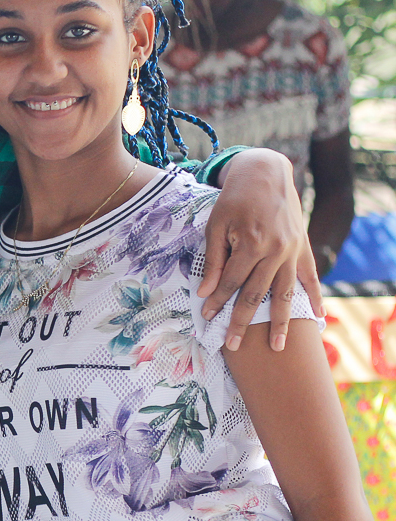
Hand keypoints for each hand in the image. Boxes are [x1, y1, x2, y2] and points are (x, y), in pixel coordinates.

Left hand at [198, 147, 322, 351]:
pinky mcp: (302, 248)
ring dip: (281, 322)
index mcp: (251, 244)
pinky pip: (309, 278)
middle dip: (243, 322)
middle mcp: (275, 251)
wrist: (265, 174)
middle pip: (257, 294)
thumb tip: (204, 291)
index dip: (218, 301)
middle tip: (233, 346)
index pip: (231, 282)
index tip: (207, 319)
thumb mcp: (216, 226)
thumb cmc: (234, 199)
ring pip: (285, 293)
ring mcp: (292, 251)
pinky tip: (316, 317)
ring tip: (278, 346)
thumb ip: (214, 260)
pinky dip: (313, 298)